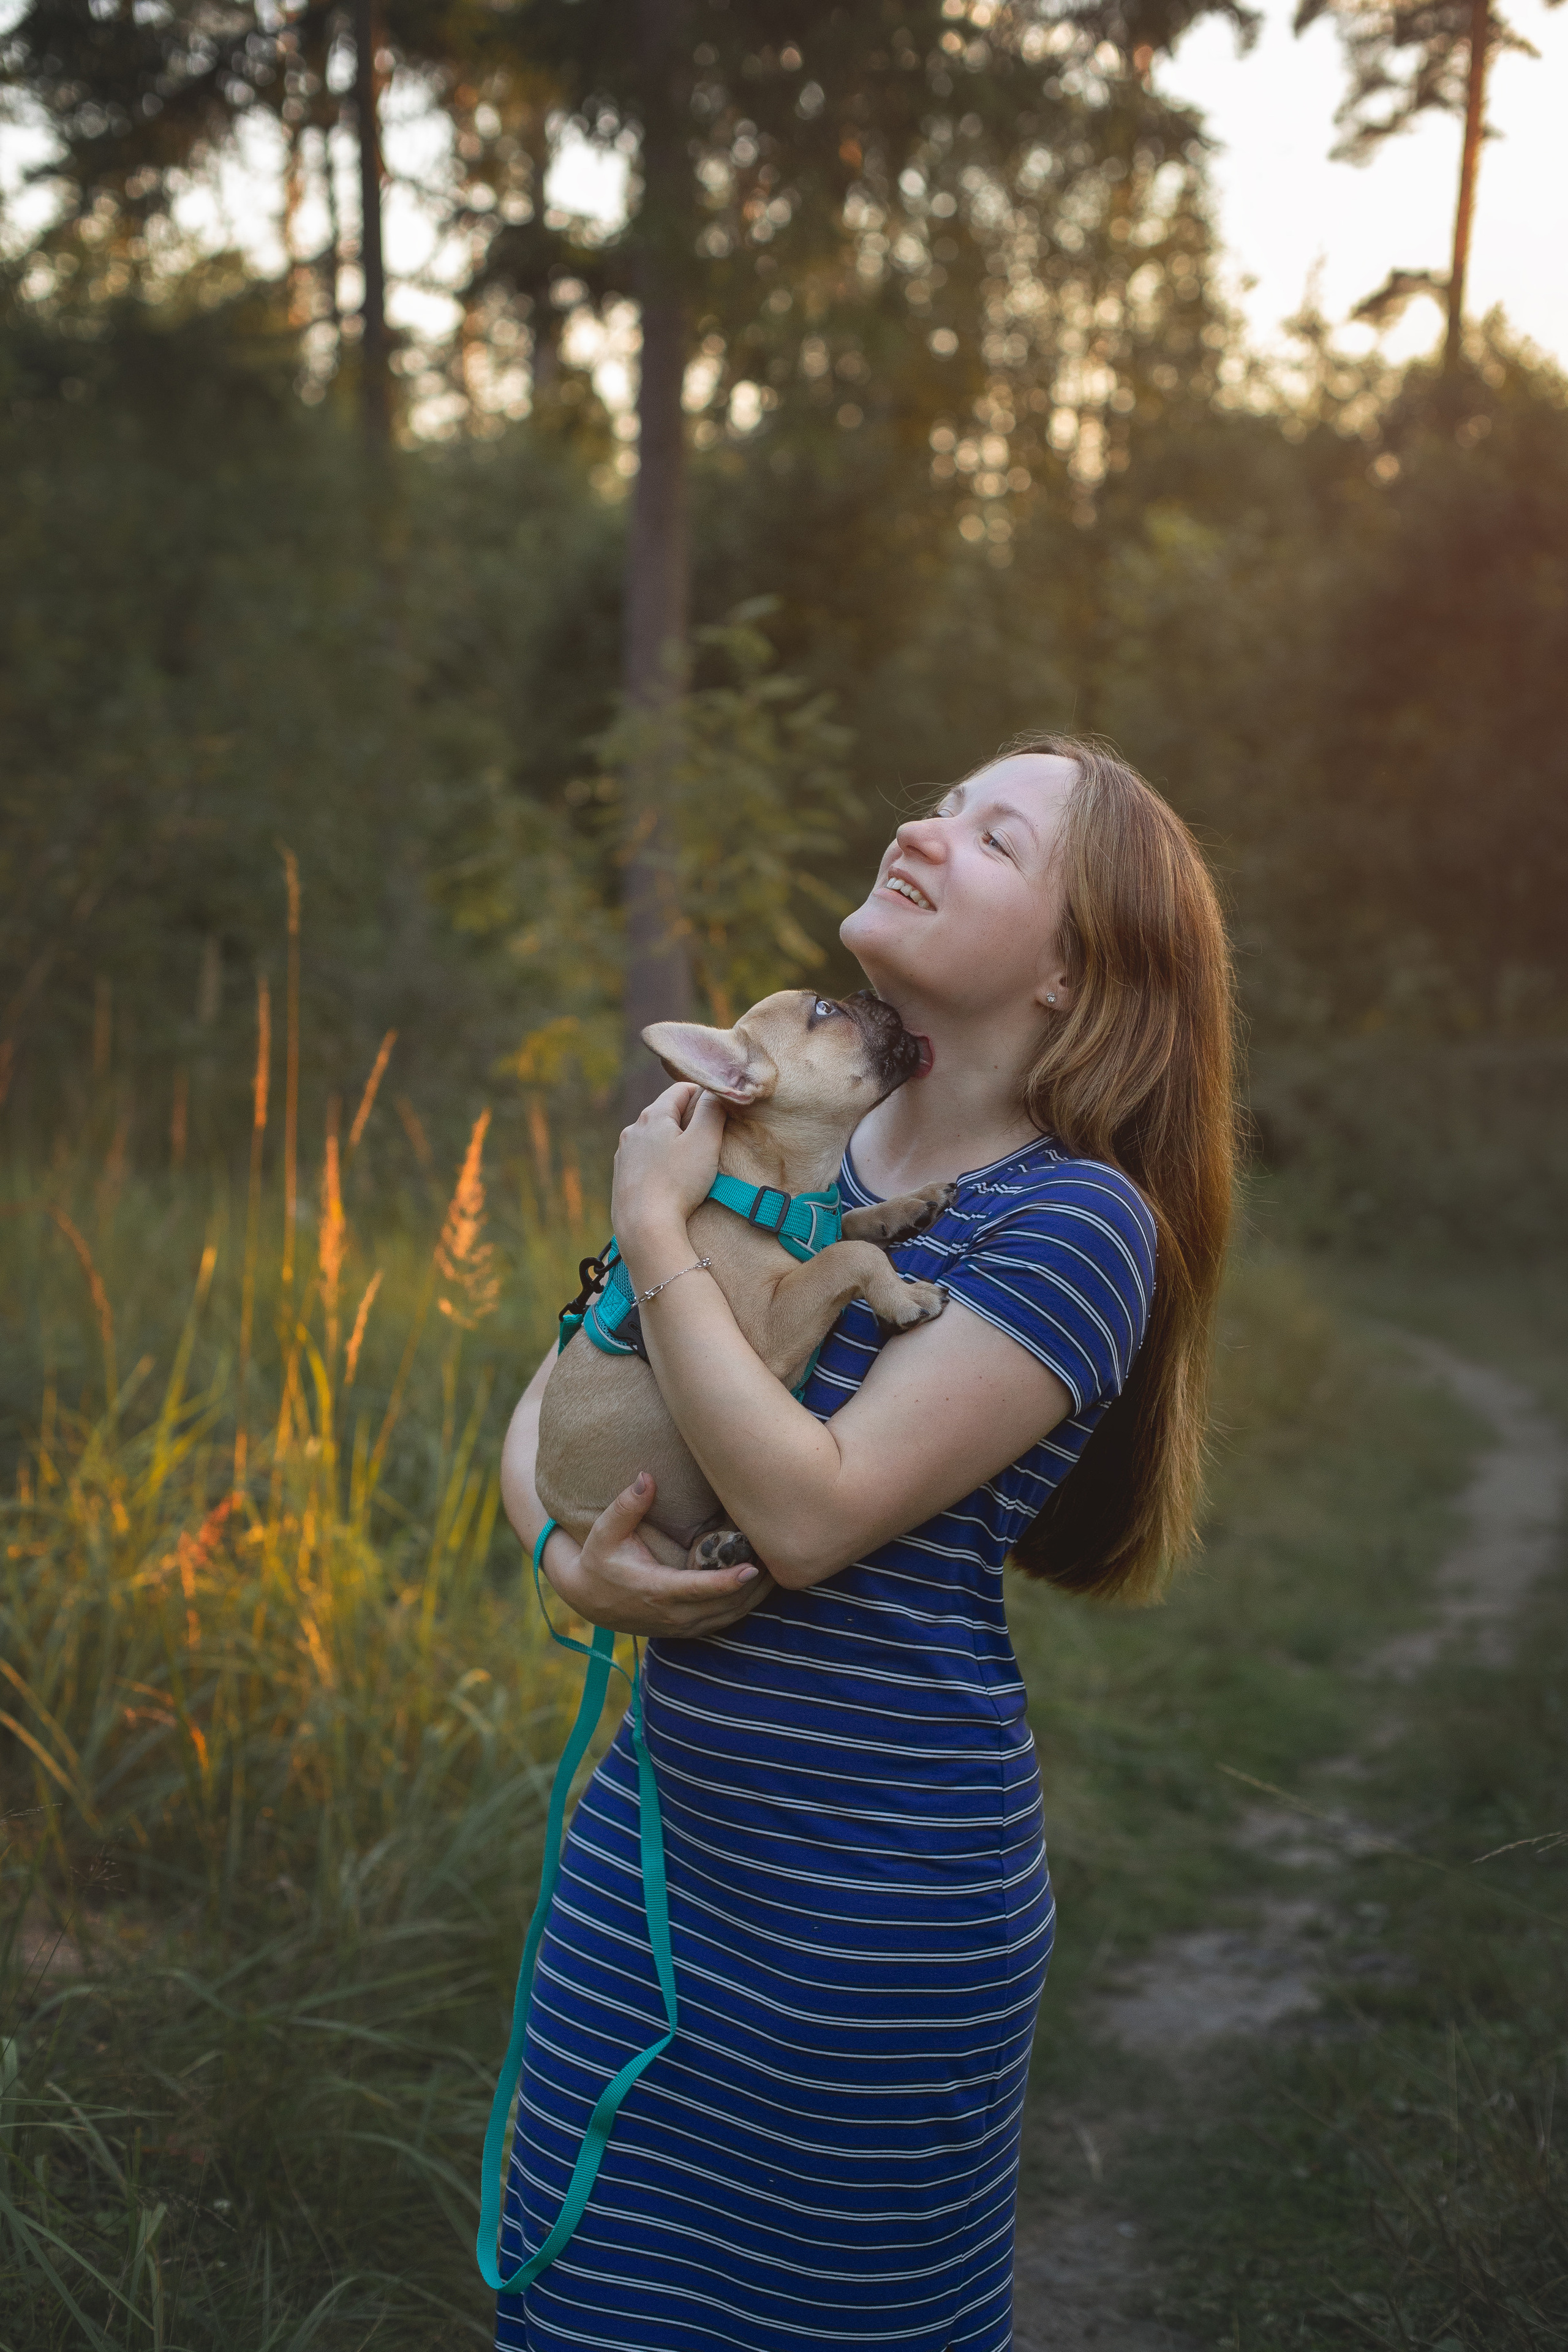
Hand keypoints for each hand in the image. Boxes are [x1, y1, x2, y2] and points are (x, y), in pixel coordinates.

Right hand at [545, 1471, 775, 1638]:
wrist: (589, 1598)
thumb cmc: (599, 1559)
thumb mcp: (605, 1531)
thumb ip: (627, 1505)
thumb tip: (647, 1478)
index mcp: (655, 1590)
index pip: (699, 1589)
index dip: (727, 1582)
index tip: (753, 1568)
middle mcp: (672, 1614)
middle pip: (725, 1606)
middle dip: (755, 1587)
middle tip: (780, 1556)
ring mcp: (681, 1626)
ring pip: (730, 1617)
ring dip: (755, 1597)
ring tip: (779, 1568)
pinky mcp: (687, 1630)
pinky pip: (724, 1622)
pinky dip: (745, 1605)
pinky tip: (761, 1584)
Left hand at [611, 1083, 725, 1257]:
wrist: (644, 1226)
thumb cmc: (678, 1182)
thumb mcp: (704, 1141)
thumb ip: (712, 1110)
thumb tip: (715, 1090)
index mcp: (652, 1116)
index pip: (681, 1089)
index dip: (703, 1093)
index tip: (719, 1108)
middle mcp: (632, 1130)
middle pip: (665, 1112)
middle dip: (687, 1118)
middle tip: (709, 1135)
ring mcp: (624, 1154)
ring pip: (653, 1136)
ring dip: (671, 1140)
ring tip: (690, 1160)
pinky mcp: (621, 1177)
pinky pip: (644, 1159)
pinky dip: (659, 1160)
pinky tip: (669, 1178)